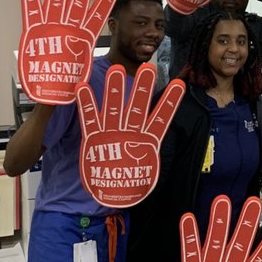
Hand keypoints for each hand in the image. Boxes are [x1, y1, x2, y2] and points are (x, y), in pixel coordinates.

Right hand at [18, 0, 120, 103]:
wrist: (48, 93)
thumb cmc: (69, 83)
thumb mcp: (89, 72)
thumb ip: (101, 62)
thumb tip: (117, 67)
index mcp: (85, 35)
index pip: (98, 12)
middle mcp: (69, 27)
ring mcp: (51, 27)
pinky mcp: (34, 31)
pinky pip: (31, 10)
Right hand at [76, 64, 183, 208]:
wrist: (110, 194)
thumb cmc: (132, 182)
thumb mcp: (150, 175)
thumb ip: (153, 165)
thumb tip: (157, 160)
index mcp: (148, 139)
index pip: (162, 116)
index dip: (170, 101)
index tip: (179, 84)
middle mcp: (131, 132)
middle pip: (138, 105)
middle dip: (143, 87)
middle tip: (147, 67)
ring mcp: (112, 132)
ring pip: (115, 107)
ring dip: (115, 89)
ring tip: (116, 69)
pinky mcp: (94, 138)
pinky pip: (90, 119)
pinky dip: (87, 104)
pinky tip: (82, 87)